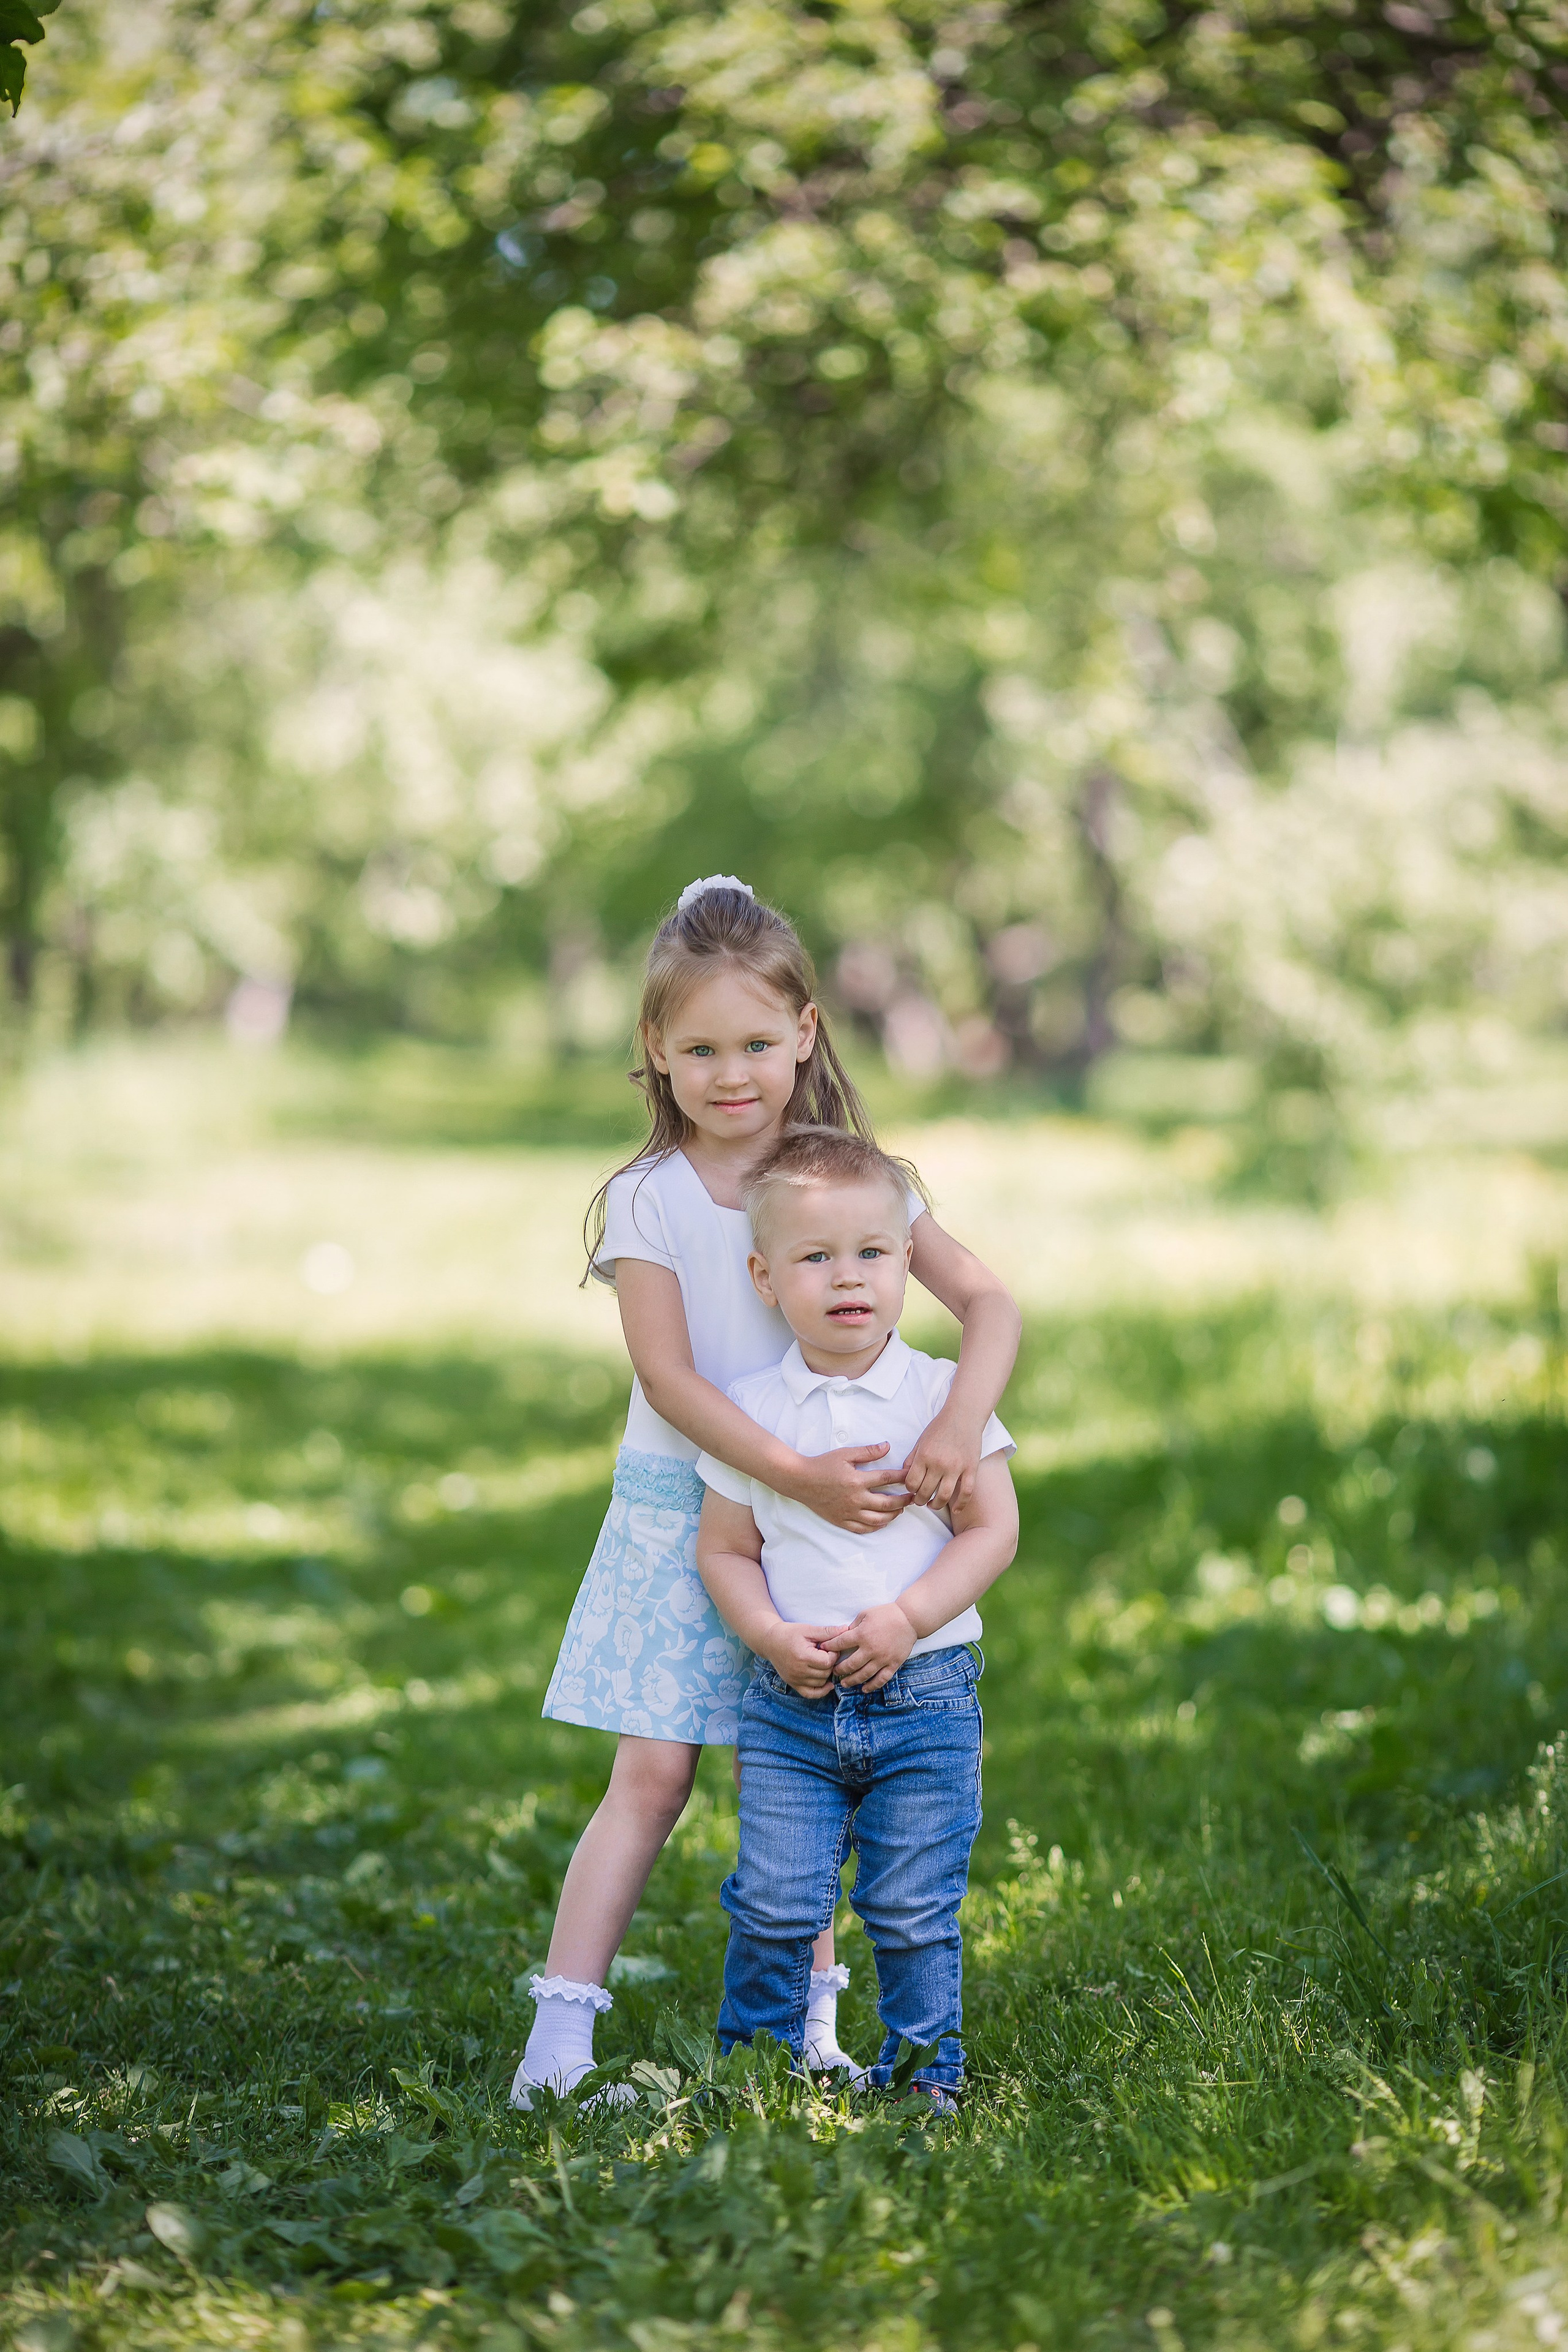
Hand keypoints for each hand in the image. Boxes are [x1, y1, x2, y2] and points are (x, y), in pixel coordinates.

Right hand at [759, 1621, 848, 1699]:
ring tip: (822, 1662)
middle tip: (827, 1653)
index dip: (833, 1654)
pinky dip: (821, 1691)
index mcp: (802, 1656)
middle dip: (830, 1663)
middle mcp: (798, 1671)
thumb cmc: (789, 1633)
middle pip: (826, 1673)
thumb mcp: (808, 1629)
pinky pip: (811, 1694)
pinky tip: (828, 1684)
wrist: (770, 1641)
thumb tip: (846, 1630)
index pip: (828, 1662)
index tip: (830, 1647)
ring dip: (826, 1673)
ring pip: (821, 1682)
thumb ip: (827, 1631)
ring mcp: (795, 1679)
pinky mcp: (793, 1684)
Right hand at [785, 1444, 910, 1533]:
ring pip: (878, 1519)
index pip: (886, 1479)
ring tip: (900, 1509)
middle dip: (903, 1500)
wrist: (801, 1480)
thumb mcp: (845, 1454)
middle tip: (912, 1497)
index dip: (901, 1477)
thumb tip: (887, 1447)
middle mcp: (855, 1499)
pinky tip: (883, 1521)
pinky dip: (876, 1527)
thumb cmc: (822, 1465)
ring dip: (892, 1515)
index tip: (910, 1476)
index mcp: (857, 1480)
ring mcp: (848, 1512)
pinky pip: (863, 1529)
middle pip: (887, 1503)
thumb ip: (867, 1452)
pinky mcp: (842, 1521)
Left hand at [825, 1602, 915, 1692]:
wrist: (909, 1619)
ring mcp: (882, 1658)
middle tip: (833, 1672)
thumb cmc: (886, 1613)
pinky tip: (864, 1689)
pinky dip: (872, 1686)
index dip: (829, 1647)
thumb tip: (842, 1635)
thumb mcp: (866, 1614)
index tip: (823, 1650)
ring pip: (863, 1675)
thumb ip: (853, 1626)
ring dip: (852, 1680)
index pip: (840, 1644)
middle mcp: (870, 1649)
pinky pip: (881, 1679)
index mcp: (862, 1635)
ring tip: (844, 1683)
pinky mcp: (893, 1664)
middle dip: (839, 1669)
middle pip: (850, 1664)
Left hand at [900, 1406, 981, 1510]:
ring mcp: (956, 1467)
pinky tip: (955, 1509)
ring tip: (932, 1505)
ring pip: (943, 1496)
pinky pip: (966, 1492)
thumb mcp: (921, 1441)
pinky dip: (960, 1504)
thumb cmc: (940, 1427)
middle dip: (920, 1500)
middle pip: (925, 1492)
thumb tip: (905, 1477)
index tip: (912, 1489)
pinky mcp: (971, 1468)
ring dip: (936, 1505)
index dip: (910, 1490)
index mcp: (924, 1456)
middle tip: (920, 1500)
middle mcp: (939, 1464)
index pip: (912, 1483)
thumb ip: (912, 1459)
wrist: (963, 1415)